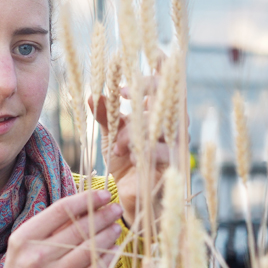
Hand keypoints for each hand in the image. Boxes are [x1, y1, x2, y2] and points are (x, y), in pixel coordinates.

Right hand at [0, 190, 122, 267]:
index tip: (103, 195)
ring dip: (108, 236)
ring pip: (89, 250)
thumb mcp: (25, 248)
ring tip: (117, 228)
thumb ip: (50, 228)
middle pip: (78, 229)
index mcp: (23, 239)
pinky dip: (108, 260)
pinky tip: (115, 251)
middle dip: (102, 216)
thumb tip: (86, 206)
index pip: (61, 210)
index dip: (86, 199)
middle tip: (116, 209)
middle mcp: (35, 257)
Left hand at [89, 87, 170, 228]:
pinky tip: (131, 157)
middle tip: (122, 97)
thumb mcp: (111, 134)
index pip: (163, 83)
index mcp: (156, 111)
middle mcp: (170, 122)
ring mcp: (176, 141)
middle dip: (143, 92)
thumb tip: (91, 94)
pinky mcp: (175, 161)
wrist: (128, 193)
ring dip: (133, 132)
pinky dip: (143, 150)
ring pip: (160, 122)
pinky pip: (163, 149)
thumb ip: (105, 114)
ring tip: (118, 148)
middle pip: (168, 94)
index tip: (121, 88)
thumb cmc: (123, 160)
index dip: (150, 75)